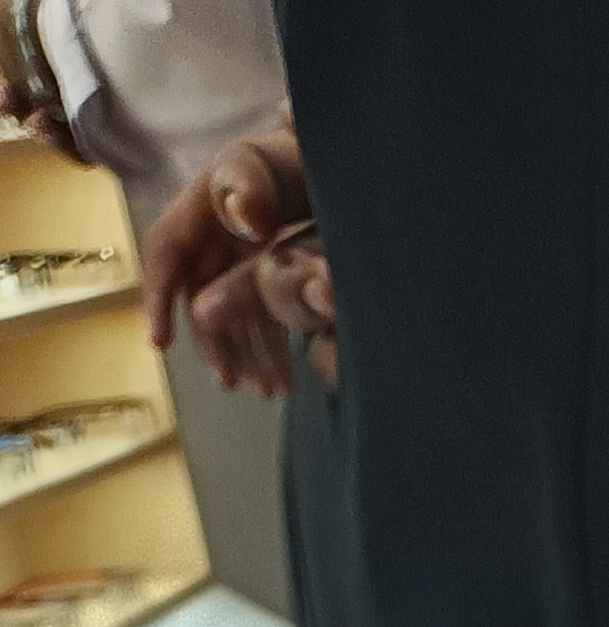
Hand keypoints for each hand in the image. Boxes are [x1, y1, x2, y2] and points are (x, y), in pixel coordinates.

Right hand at [141, 118, 323, 395]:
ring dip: (245, 354)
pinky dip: (270, 347)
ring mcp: (247, 252)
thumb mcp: (275, 159)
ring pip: (232, 311)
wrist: (348, 158)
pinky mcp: (276, 270)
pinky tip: (286, 380)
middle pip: (201, 291)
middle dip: (214, 340)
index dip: (159, 295)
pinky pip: (264, 314)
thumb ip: (250, 184)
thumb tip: (244, 214)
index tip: (160, 342)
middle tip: (233, 382)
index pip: (168, 251)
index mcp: (206, 202)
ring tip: (269, 391)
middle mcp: (219, 230)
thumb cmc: (307, 152)